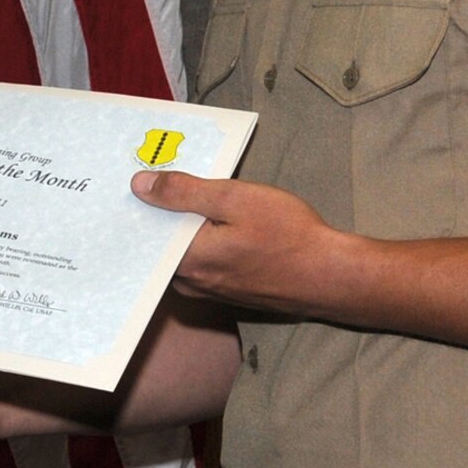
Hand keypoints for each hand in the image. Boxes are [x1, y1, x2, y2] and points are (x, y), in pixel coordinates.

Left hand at [131, 170, 338, 313]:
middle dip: (161, 211)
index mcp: (186, 261)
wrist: (331, 276)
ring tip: (193, 192)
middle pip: (160, 243)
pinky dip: (203, 240)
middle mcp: (191, 283)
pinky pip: (202, 262)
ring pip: (182, 252)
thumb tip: (139, 185)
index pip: (144, 232)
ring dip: (184, 226)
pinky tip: (218, 220)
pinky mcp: (228, 291)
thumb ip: (184, 192)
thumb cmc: (288, 236)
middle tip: (163, 176)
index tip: (136, 179)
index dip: (140, 203)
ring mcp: (210, 291)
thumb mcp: (234, 199)